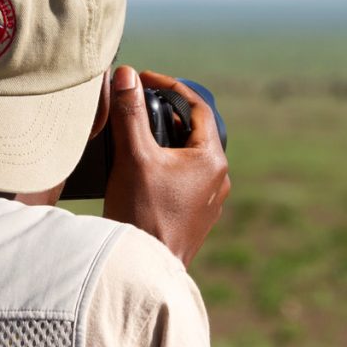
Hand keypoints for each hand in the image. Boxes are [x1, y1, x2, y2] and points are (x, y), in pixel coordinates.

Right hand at [102, 66, 230, 267]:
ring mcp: (209, 201)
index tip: (144, 79)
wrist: (143, 270)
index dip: (170, 87)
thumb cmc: (142, 213)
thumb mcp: (133, 156)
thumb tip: (127, 75)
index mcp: (212, 159)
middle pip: (194, 131)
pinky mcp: (196, 216)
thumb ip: (131, 113)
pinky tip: (142, 168)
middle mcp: (218, 179)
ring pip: (189, 156)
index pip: (197, 106)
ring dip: (166, 140)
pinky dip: (166, 164)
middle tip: (139, 103)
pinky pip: (185, 179)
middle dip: (166, 114)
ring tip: (136, 133)